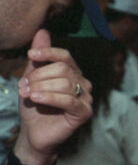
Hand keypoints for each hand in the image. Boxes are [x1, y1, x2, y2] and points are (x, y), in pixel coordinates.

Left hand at [14, 29, 92, 164]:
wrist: (33, 133)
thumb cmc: (34, 107)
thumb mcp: (31, 79)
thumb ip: (38, 59)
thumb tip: (42, 31)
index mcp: (72, 73)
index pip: (65, 56)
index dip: (49, 53)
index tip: (30, 54)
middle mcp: (83, 83)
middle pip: (62, 69)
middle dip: (38, 76)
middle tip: (22, 86)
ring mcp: (86, 98)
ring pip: (64, 83)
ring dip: (40, 88)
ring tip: (26, 94)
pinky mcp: (84, 113)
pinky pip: (68, 100)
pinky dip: (49, 98)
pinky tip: (36, 99)